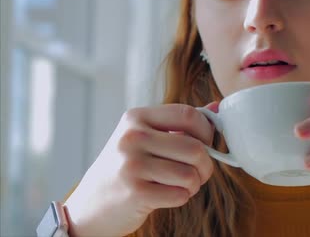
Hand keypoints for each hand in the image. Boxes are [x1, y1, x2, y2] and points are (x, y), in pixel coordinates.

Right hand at [64, 103, 217, 236]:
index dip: (207, 130)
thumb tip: (217, 107)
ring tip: (180, 185)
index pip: (188, 114)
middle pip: (195, 148)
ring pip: (191, 174)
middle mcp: (132, 137)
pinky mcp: (135, 192)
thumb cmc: (125, 167)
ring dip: (194, 184)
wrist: (90, 205)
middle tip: (199, 172)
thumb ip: (179, 123)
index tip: (207, 143)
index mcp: (136, 117)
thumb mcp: (145, 137)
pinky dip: (182, 197)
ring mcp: (132, 165)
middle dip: (206, 165)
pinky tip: (167, 195)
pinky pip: (181, 195)